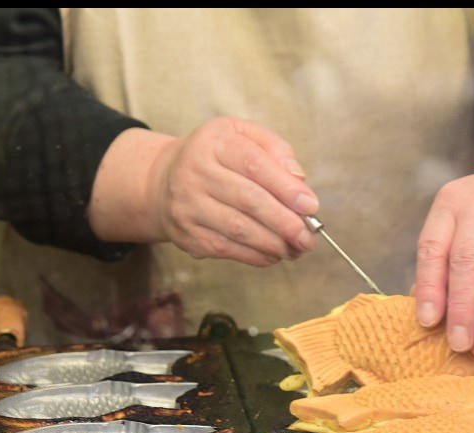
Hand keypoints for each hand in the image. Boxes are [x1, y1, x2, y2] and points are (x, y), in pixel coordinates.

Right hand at [88, 117, 319, 266]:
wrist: (163, 182)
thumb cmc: (215, 157)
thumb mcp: (242, 135)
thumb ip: (274, 149)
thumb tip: (299, 179)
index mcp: (214, 142)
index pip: (254, 164)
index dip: (286, 188)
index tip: (311, 206)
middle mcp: (194, 173)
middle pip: (248, 200)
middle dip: (284, 222)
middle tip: (308, 237)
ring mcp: (187, 206)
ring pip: (238, 229)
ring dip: (274, 243)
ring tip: (297, 248)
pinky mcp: (187, 235)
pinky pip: (227, 249)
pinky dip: (256, 256)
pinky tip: (273, 254)